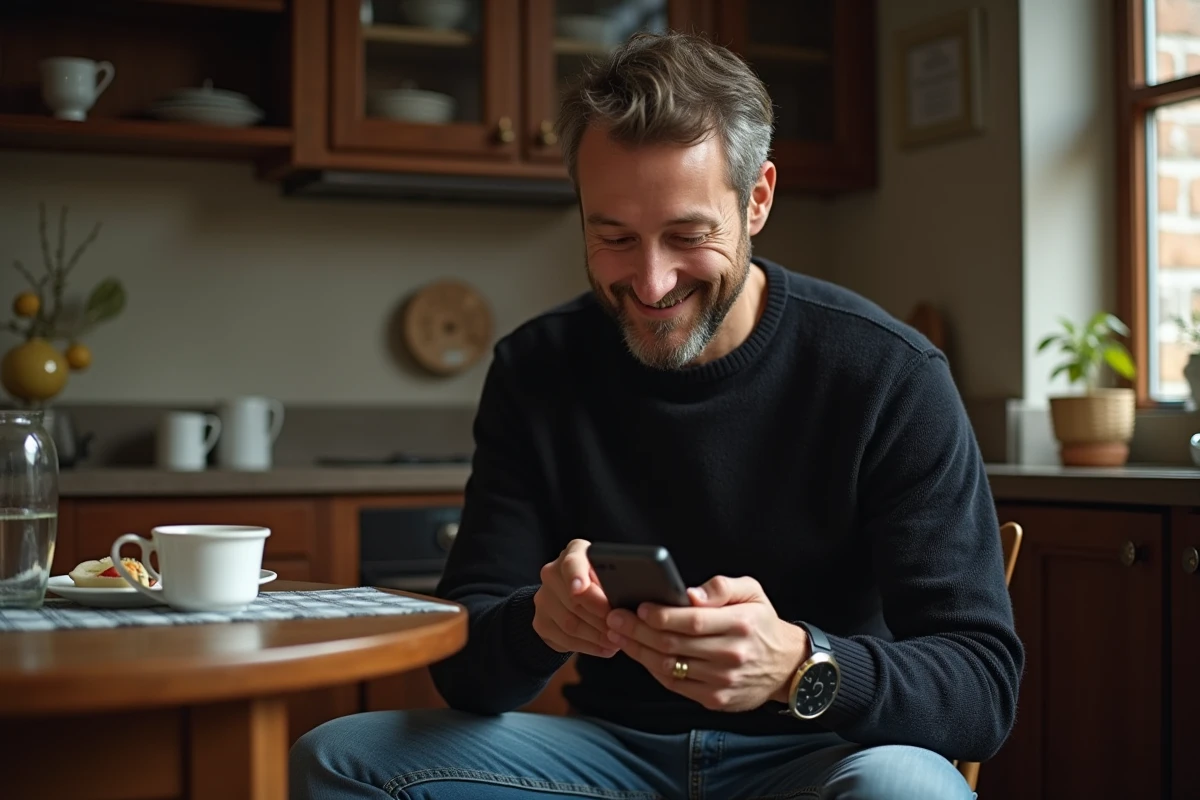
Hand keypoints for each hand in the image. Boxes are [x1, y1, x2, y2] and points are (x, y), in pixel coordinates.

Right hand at [532, 539, 617, 657]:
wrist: (570, 595)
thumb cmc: (603, 581)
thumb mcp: (611, 574)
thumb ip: (616, 580)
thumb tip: (631, 599)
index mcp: (574, 553)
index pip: (571, 563)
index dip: (576, 577)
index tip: (580, 591)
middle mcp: (552, 572)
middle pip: (574, 599)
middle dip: (601, 617)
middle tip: (621, 627)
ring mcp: (543, 598)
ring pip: (570, 622)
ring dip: (597, 635)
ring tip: (617, 641)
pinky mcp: (541, 622)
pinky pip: (564, 639)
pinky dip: (588, 646)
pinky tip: (605, 648)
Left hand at [605, 575, 808, 711]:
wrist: (786, 666)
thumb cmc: (761, 623)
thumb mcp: (752, 592)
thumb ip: (721, 587)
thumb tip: (689, 595)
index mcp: (740, 625)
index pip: (693, 621)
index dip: (662, 615)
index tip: (639, 607)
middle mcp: (731, 655)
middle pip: (674, 644)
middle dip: (638, 630)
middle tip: (615, 618)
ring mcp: (722, 681)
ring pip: (669, 666)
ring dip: (638, 650)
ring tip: (618, 634)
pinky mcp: (715, 699)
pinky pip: (675, 684)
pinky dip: (652, 668)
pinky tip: (639, 653)